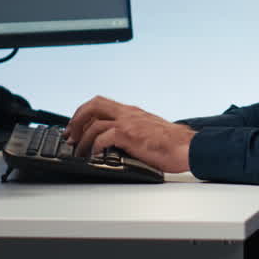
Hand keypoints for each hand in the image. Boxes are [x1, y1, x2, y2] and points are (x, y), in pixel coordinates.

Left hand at [63, 96, 195, 173]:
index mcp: (132, 112)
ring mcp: (129, 122)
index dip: (83, 114)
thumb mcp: (149, 132)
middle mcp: (128, 113)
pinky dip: (95, 146)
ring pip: (94, 122)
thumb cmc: (173, 144)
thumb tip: (117, 143)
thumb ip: (133, 132)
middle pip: (93, 105)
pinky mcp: (130, 134)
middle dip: (77, 119)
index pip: (101, 103)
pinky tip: (95, 155)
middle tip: (71, 135)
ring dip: (82, 137)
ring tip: (79, 150)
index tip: (76, 127)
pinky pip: (104, 136)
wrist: (188, 148)